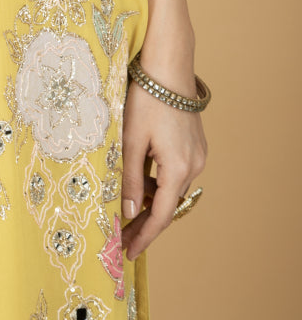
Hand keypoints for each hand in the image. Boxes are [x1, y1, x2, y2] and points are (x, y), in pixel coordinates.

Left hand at [120, 62, 206, 259]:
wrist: (168, 67)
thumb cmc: (145, 99)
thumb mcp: (131, 140)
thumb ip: (130, 178)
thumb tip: (129, 212)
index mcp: (178, 169)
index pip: (161, 216)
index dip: (144, 236)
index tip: (128, 253)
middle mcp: (194, 166)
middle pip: (168, 205)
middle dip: (145, 222)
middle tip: (121, 238)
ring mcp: (197, 155)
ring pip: (171, 188)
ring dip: (151, 200)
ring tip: (124, 209)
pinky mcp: (194, 144)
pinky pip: (175, 172)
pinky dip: (158, 181)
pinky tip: (140, 180)